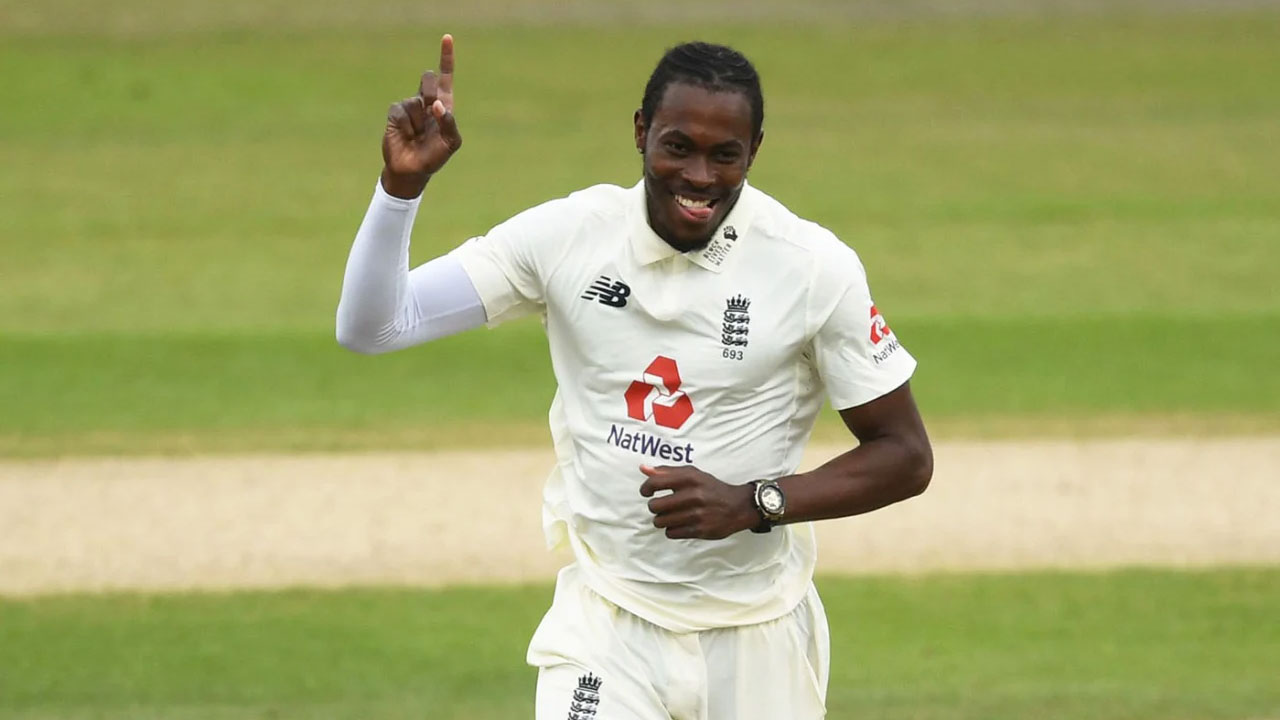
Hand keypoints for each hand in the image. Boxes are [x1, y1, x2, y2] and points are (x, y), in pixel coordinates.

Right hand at [381, 34, 461, 197]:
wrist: (412, 171)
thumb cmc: (434, 156)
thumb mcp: (451, 143)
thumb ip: (449, 123)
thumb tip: (437, 105)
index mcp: (444, 105)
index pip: (445, 77)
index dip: (446, 57)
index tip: (447, 38)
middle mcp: (426, 102)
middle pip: (428, 79)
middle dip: (431, 92)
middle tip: (431, 110)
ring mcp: (410, 107)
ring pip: (416, 101)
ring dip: (419, 121)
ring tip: (417, 135)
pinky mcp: (395, 114)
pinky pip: (401, 111)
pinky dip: (406, 126)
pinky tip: (406, 135)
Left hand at [639, 464, 757, 539]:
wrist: (738, 506)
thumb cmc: (711, 488)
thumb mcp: (692, 474)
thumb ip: (667, 471)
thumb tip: (643, 468)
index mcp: (690, 478)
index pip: (655, 482)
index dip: (646, 488)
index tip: (646, 492)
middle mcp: (693, 495)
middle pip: (655, 506)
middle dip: (654, 507)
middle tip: (661, 507)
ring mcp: (697, 514)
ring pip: (661, 521)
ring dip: (661, 520)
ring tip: (669, 516)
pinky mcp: (700, 530)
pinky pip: (671, 533)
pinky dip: (671, 530)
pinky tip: (679, 524)